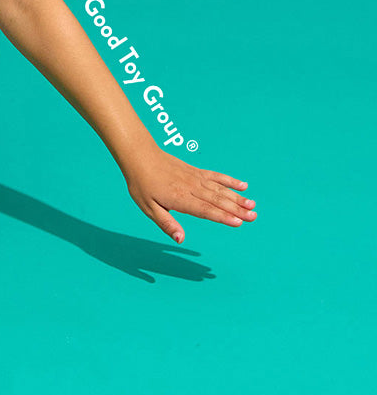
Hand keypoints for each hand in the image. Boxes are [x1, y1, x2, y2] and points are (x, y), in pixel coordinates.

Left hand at [122, 145, 255, 243]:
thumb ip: (166, 223)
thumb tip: (181, 239)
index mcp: (179, 198)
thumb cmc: (142, 184)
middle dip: (236, 209)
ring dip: (236, 197)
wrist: (139, 155)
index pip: (205, 210)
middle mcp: (190, 188)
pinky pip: (215, 176)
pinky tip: (243, 185)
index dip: (222, 217)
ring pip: (219, 189)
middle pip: (217, 200)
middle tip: (254, 217)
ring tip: (252, 205)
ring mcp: (194, 178)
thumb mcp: (148, 207)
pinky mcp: (195, 171)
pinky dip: (229, 180)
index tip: (238, 222)